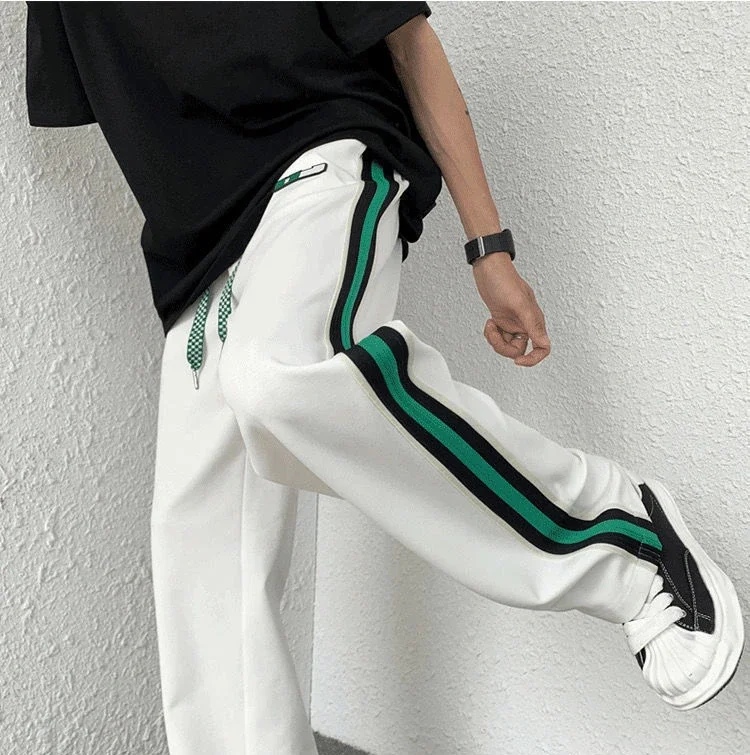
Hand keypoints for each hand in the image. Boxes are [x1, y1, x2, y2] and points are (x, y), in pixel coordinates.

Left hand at [471, 252, 550, 366]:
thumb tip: (544, 344)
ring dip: (495, 339)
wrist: (489, 269)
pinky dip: (492, 334)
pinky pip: (500, 337)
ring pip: (508, 345)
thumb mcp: (519, 303)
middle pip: (519, 350)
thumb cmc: (503, 281)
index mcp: (534, 321)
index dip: (532, 359)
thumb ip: (532, 325)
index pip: (542, 348)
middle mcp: (526, 324)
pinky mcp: (504, 320)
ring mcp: (514, 322)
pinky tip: (490, 322)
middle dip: (503, 346)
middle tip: (495, 333)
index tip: (518, 361)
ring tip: (491, 325)